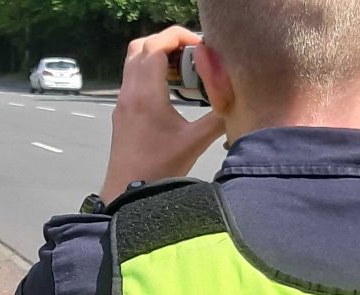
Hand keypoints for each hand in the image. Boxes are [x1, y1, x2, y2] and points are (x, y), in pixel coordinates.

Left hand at [100, 26, 225, 202]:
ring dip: (156, 57)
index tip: (199, 44)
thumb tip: (238, 99)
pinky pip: (132, 79)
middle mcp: (129, 93)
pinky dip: (149, 73)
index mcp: (146, 94)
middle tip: (192, 53)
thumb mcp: (196, 142)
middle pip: (141, 47)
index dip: (178, 36)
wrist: (128, 192)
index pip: (156, 46)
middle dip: (167, 42)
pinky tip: (170, 90)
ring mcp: (122, 102)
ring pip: (133, 62)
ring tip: (183, 70)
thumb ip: (219, 117)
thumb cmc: (159, 170)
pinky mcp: (121, 113)